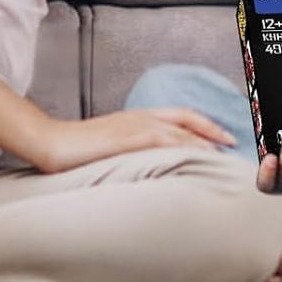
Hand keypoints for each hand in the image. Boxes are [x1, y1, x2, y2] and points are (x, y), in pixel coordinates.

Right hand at [31, 106, 234, 172]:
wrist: (50, 142)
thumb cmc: (76, 150)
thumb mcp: (110, 148)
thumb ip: (131, 151)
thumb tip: (149, 166)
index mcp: (139, 118)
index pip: (181, 116)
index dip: (204, 125)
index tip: (222, 137)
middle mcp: (142, 117)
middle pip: (187, 119)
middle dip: (212, 131)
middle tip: (231, 145)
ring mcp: (135, 125)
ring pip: (179, 130)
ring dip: (203, 142)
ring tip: (221, 156)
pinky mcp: (127, 137)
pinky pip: (163, 140)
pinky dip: (183, 147)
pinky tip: (195, 158)